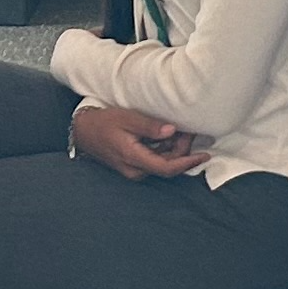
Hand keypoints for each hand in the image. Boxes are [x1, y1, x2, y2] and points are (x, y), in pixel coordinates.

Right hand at [72, 102, 210, 179]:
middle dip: (182, 151)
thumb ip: (149, 126)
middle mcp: (135, 170)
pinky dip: (165, 151)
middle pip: (168, 166)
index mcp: (133, 158)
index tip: (204, 155)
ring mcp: (133, 170)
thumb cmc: (103, 123)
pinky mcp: (133, 166)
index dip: (188, 163)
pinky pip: (155, 161)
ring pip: (162, 164)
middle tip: (189, 131)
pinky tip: (168, 136)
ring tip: (180, 131)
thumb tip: (171, 131)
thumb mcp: (127, 119)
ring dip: (174, 150)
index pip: (167, 167)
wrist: (83, 131)